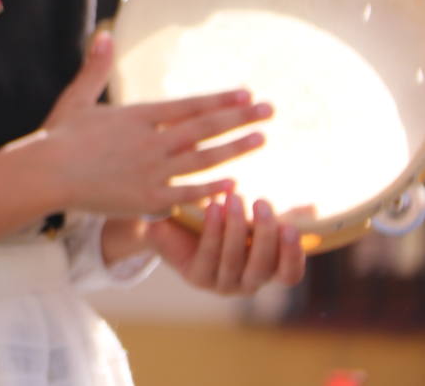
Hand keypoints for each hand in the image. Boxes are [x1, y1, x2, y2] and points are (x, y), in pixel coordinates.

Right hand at [39, 32, 271, 216]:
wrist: (44, 174)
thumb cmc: (58, 137)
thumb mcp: (77, 98)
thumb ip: (96, 67)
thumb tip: (104, 34)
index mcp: (137, 115)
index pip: (188, 105)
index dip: (219, 99)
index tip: (246, 93)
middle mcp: (150, 141)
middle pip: (204, 128)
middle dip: (240, 118)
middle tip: (270, 110)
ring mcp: (151, 171)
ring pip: (203, 158)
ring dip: (235, 148)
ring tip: (262, 139)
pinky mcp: (147, 199)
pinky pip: (188, 194)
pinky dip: (212, 189)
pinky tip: (235, 183)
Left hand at [146, 193, 305, 292]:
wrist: (169, 221)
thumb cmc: (218, 218)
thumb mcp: (249, 216)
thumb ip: (276, 214)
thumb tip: (313, 206)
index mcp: (267, 271)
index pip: (289, 275)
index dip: (293, 256)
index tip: (292, 228)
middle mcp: (247, 282)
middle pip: (262, 266)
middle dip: (264, 234)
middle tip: (262, 203)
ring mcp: (222, 283)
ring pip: (234, 259)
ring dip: (236, 228)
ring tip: (234, 198)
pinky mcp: (197, 277)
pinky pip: (208, 254)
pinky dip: (213, 230)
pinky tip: (213, 207)